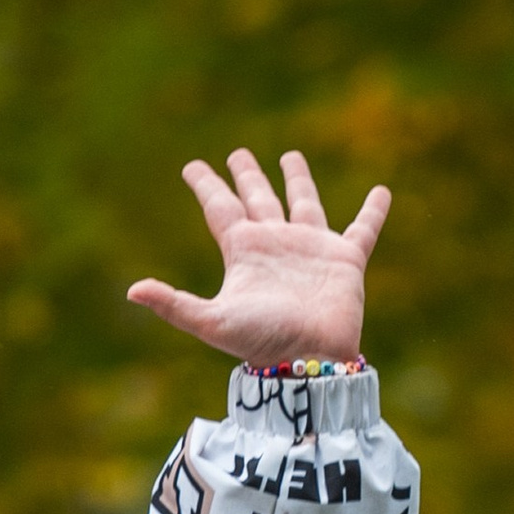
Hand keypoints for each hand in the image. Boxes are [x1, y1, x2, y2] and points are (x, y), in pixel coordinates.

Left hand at [129, 144, 388, 372]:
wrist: (311, 360)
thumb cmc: (262, 341)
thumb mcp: (212, 321)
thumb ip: (174, 305)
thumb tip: (131, 291)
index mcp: (244, 252)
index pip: (220, 208)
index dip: (206, 185)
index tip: (191, 166)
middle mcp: (275, 244)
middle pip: (257, 199)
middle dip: (247, 176)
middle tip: (238, 152)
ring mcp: (311, 250)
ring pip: (303, 204)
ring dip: (297, 180)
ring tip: (289, 155)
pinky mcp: (345, 260)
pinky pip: (362, 228)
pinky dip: (373, 211)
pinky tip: (382, 191)